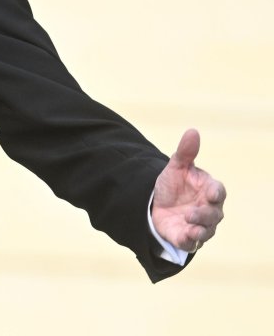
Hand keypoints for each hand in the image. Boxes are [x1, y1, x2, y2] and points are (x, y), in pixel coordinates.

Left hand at [152, 129, 225, 252]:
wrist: (156, 204)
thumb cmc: (173, 185)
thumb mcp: (176, 167)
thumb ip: (185, 152)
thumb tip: (193, 131)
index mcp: (209, 191)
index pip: (218, 191)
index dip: (215, 193)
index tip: (210, 193)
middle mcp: (209, 210)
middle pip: (214, 214)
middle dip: (204, 213)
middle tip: (191, 212)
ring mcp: (200, 225)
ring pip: (206, 230)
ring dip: (199, 228)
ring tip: (188, 222)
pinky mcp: (188, 238)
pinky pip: (193, 243)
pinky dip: (190, 241)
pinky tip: (185, 236)